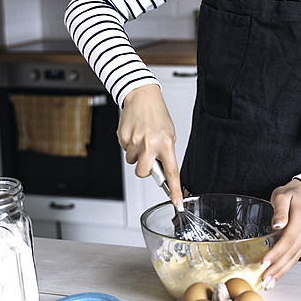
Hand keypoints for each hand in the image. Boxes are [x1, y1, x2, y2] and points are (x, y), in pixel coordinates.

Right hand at [118, 84, 182, 208]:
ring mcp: (135, 141)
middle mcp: (150, 144)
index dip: (175, 190)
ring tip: (142, 137)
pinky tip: (134, 133)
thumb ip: (165, 153)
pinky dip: (129, 144)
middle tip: (148, 156)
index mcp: (166, 144)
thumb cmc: (157, 115)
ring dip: (136, 153)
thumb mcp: (169, 134)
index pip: (171, 172)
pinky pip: (125, 150)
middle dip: (144, 168)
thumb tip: (162, 171)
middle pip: (143, 172)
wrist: (142, 96)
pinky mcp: (123, 137)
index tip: (177, 203)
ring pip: (132, 161)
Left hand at [260, 179, 300, 288]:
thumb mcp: (282, 195)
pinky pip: (296, 255)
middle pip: (292, 251)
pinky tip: (278, 274)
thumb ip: (280, 210)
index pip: (289, 238)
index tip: (265, 262)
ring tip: (270, 281)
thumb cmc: (290, 194)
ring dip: (282, 270)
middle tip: (265, 278)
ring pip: (295, 256)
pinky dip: (287, 266)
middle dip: (278, 266)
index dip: (277, 251)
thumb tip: (277, 224)